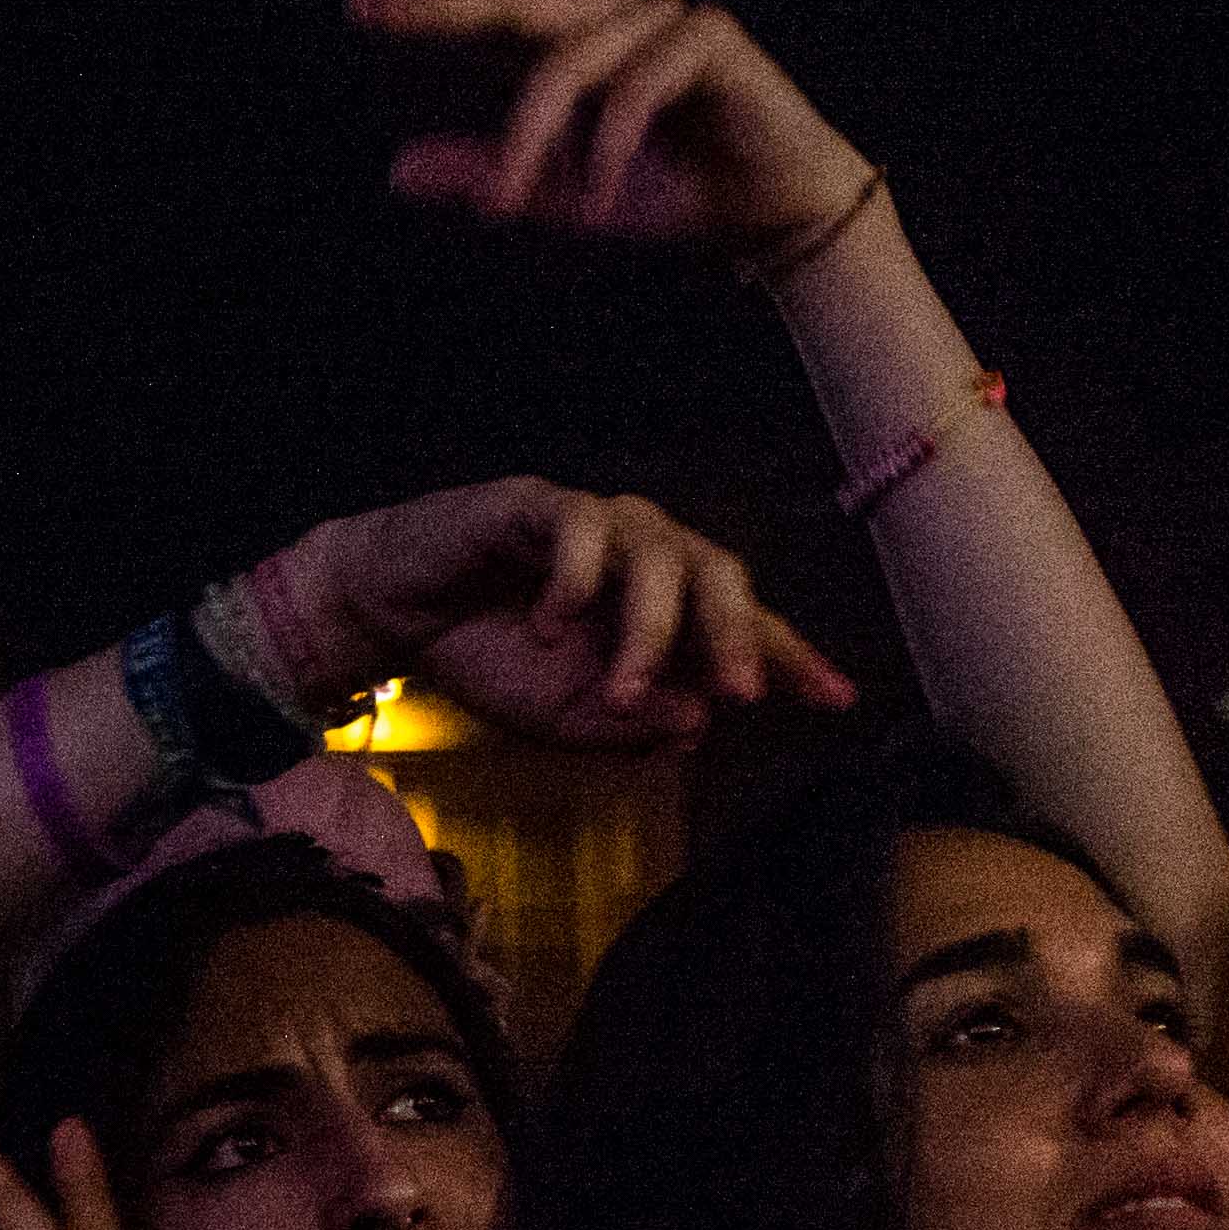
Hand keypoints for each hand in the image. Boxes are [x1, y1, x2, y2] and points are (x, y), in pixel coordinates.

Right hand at [261, 477, 854, 757]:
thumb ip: (628, 725)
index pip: (742, 624)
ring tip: (619, 690)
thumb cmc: (486, 657)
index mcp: (661, 606)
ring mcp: (593, 523)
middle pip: (721, 572)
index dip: (792, 657)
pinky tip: (551, 625)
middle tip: (741, 695)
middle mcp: (642, 553)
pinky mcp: (533, 503)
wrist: (390, 616)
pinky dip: (577, 578)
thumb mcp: (561, 717)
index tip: (838, 700)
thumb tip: (697, 726)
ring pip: (659, 552)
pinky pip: (580, 526)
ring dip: (649, 630)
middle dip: (737, 636)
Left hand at [351, 0, 876, 261]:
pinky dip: (608, 148)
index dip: (432, 5)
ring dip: (537, 142)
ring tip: (526, 203)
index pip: (497, 13)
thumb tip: (396, 169)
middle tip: (378, 14)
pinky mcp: (713, 39)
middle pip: (520, 7)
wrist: (772, 216)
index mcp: (583, 44)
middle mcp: (620, 17)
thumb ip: (493, 176)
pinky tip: (602, 199)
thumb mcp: (567, 196)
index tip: (359, 2)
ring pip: (567, 65)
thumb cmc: (676, 194)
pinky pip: (633, 89)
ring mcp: (667, 21)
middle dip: (446, 8)